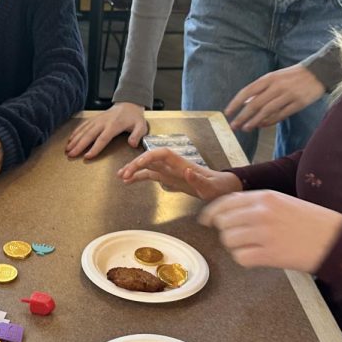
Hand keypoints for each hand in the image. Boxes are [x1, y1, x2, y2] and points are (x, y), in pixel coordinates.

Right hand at [65, 101, 147, 159]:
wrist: (129, 103)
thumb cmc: (134, 117)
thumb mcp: (140, 126)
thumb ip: (137, 135)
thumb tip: (132, 144)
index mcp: (114, 125)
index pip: (102, 139)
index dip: (94, 148)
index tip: (87, 156)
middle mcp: (103, 122)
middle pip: (89, 135)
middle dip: (79, 145)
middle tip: (71, 154)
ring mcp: (97, 120)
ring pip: (83, 130)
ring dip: (74, 140)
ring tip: (67, 149)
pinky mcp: (94, 119)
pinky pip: (83, 126)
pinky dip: (76, 132)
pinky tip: (70, 139)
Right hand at [117, 148, 241, 199]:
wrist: (220, 188)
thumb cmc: (217, 186)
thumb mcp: (210, 186)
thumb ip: (198, 179)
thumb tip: (186, 171)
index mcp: (182, 163)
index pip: (161, 154)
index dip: (148, 157)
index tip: (138, 164)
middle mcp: (173, 165)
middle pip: (150, 159)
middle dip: (136, 165)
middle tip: (124, 175)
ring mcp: (169, 171)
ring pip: (147, 167)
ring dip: (134, 170)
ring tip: (120, 176)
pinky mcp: (168, 178)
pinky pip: (150, 175)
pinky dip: (139, 178)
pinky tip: (129, 182)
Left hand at [199, 190, 341, 272]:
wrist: (337, 239)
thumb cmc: (312, 222)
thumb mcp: (283, 202)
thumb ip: (257, 204)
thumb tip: (228, 210)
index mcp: (265, 197)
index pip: (226, 202)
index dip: (211, 213)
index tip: (205, 221)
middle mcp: (262, 212)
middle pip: (224, 222)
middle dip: (227, 231)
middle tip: (240, 238)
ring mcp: (265, 233)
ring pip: (229, 240)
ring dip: (236, 246)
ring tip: (254, 247)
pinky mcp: (270, 254)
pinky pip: (241, 257)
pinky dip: (245, 259)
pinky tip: (259, 257)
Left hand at [225, 64, 324, 132]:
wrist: (320, 72)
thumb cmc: (293, 75)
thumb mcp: (275, 77)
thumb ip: (261, 89)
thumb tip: (245, 102)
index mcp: (269, 78)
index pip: (247, 91)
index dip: (236, 103)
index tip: (227, 113)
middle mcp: (277, 86)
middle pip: (255, 104)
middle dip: (242, 117)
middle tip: (234, 126)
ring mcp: (288, 96)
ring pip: (267, 112)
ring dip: (254, 122)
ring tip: (245, 128)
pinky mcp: (298, 104)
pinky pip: (280, 115)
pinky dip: (269, 122)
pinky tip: (261, 125)